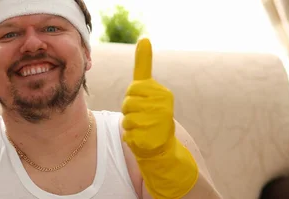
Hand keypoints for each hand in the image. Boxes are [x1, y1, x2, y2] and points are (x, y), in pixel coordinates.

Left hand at [121, 38, 174, 157]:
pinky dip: (130, 136)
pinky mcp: (150, 138)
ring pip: (126, 118)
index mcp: (162, 93)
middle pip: (127, 102)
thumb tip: (144, 38)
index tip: (142, 100)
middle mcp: (162, 106)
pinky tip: (141, 137)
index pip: (135, 88)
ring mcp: (157, 123)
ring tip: (142, 126)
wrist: (161, 145)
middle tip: (141, 115)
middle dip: (129, 109)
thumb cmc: (150, 112)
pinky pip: (127, 133)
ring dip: (129, 123)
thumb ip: (144, 65)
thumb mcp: (148, 87)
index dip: (134, 95)